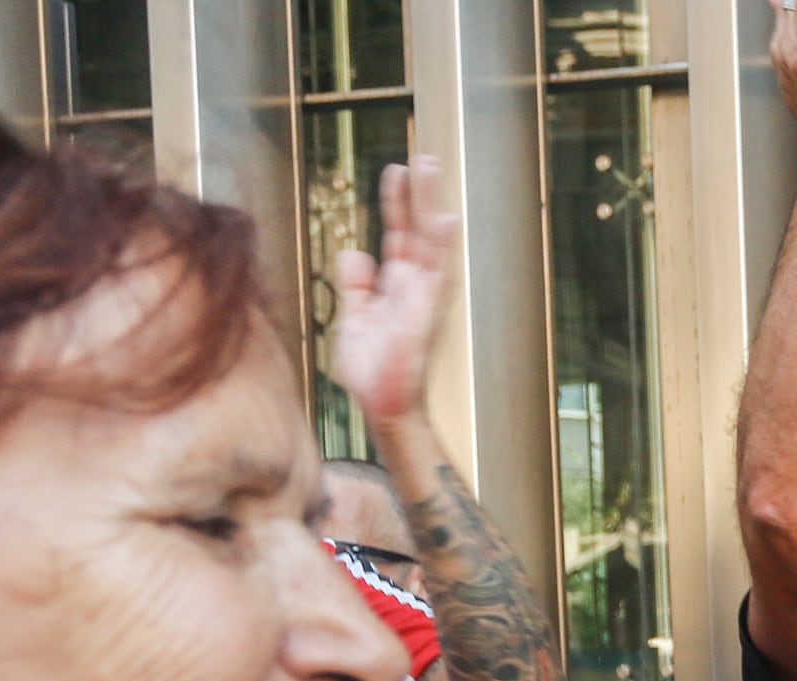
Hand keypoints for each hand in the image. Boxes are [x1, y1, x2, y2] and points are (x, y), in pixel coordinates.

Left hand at [329, 158, 455, 430]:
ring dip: (429, 205)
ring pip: (428, 241)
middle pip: (416, 230)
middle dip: (418, 194)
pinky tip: (443, 219)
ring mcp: (422, 297)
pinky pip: (434, 272)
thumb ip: (355, 287)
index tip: (396, 171)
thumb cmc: (372, 370)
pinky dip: (439, 246)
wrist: (383, 406)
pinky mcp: (424, 312)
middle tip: (423, 157)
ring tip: (430, 168)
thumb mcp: (353, 320)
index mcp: (396, 286)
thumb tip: (354, 252)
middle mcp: (413, 286)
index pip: (396, 234)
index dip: (396, 203)